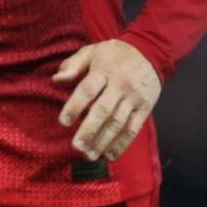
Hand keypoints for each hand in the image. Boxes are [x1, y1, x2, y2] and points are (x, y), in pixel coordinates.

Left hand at [53, 38, 161, 161]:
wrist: (150, 51)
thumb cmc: (113, 54)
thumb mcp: (91, 51)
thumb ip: (72, 65)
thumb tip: (55, 80)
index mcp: (103, 70)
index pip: (87, 90)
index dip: (75, 107)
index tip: (63, 122)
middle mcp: (120, 85)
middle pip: (103, 110)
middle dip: (89, 130)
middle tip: (76, 147)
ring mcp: (134, 98)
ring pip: (118, 123)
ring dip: (103, 141)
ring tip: (89, 155)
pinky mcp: (145, 108)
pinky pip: (134, 128)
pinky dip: (122, 143)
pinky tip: (110, 154)